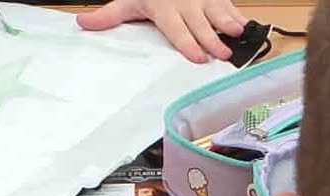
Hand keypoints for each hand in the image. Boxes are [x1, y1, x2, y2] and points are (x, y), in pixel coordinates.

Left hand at [78, 0, 249, 62]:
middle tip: (223, 54)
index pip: (177, 30)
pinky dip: (238, 17)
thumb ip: (110, 16)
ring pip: (219, 14)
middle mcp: (187, 5)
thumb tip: (84, 25)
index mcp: (166, 10)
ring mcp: (204, 0)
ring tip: (237, 34)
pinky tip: (246, 27)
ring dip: (229, 24)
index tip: (197, 57)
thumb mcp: (130, 1)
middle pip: (201, 26)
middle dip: (213, 39)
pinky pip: (230, 7)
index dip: (187, 43)